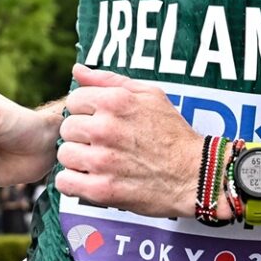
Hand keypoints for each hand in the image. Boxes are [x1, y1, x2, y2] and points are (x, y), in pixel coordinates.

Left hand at [56, 64, 196, 219]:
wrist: (196, 176)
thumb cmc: (173, 134)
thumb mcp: (150, 95)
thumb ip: (110, 80)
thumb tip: (77, 70)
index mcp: (115, 102)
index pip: (74, 101)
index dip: (86, 112)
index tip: (100, 123)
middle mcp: (105, 129)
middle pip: (67, 128)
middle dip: (82, 136)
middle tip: (102, 144)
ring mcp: (102, 160)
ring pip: (64, 155)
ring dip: (77, 160)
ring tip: (99, 163)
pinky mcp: (102, 190)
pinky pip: (65, 182)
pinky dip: (74, 183)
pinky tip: (91, 180)